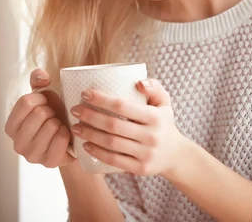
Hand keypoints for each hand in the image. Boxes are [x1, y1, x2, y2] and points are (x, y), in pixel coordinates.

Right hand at [5, 68, 75, 167]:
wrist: (70, 137)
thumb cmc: (53, 114)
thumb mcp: (43, 95)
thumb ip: (38, 80)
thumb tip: (42, 77)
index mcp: (11, 126)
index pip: (25, 102)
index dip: (40, 98)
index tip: (44, 103)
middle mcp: (17, 143)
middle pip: (39, 113)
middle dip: (51, 111)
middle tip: (53, 117)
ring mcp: (32, 155)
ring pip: (51, 125)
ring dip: (59, 122)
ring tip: (58, 126)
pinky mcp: (49, 163)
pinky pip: (61, 139)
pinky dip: (67, 133)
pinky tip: (64, 135)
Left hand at [69, 79, 184, 176]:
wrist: (176, 155)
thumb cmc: (163, 123)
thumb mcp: (165, 102)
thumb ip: (154, 87)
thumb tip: (138, 82)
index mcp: (155, 117)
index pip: (122, 106)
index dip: (101, 99)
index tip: (85, 94)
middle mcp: (151, 136)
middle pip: (113, 125)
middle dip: (89, 116)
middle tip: (75, 110)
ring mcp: (146, 154)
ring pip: (111, 143)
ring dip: (89, 134)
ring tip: (75, 127)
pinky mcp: (140, 168)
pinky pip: (114, 160)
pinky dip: (97, 153)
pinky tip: (85, 145)